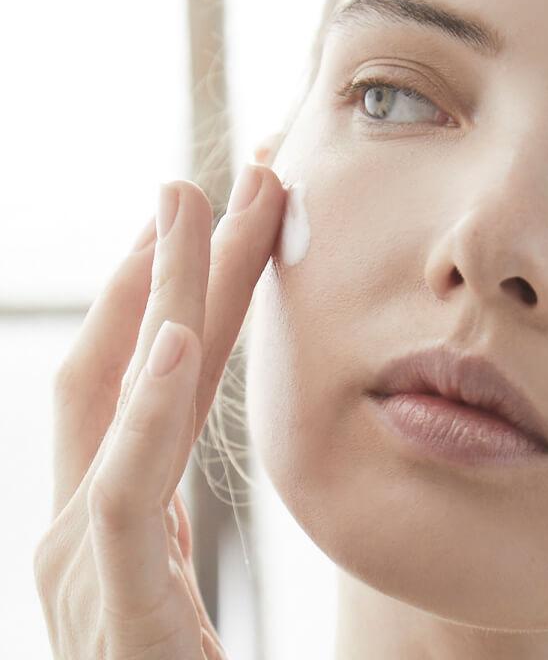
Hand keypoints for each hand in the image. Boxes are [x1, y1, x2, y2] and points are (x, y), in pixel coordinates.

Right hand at [33, 158, 286, 658]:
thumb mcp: (181, 590)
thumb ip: (168, 520)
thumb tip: (183, 446)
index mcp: (118, 514)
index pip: (152, 375)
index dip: (180, 291)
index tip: (221, 221)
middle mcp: (86, 525)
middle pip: (128, 363)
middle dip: (161, 264)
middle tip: (196, 177)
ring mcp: (82, 570)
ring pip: (119, 401)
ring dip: (157, 296)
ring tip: (184, 202)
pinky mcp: (108, 617)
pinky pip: (124, 497)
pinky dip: (149, 413)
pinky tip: (182, 338)